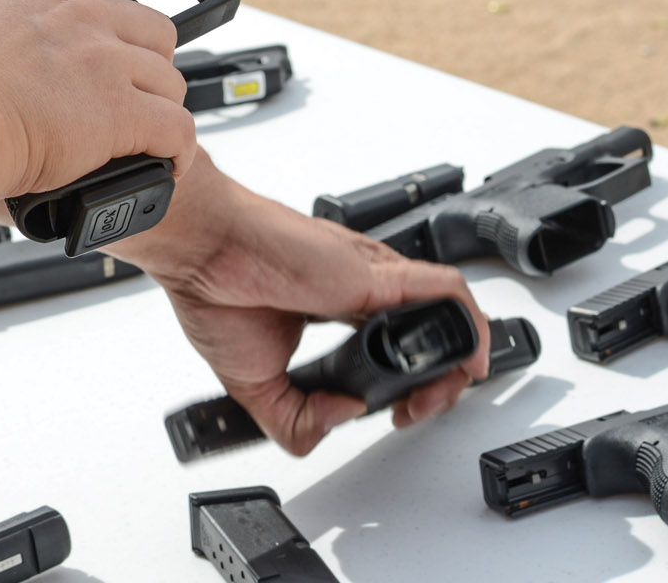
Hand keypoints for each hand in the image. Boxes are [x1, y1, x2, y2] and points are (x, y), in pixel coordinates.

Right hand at [0, 0, 196, 220]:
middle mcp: (76, 19)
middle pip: (152, 26)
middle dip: (152, 61)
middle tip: (137, 95)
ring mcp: (102, 62)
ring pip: (168, 81)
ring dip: (162, 111)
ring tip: (146, 141)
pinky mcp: (119, 111)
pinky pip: (175, 129)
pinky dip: (178, 152)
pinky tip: (169, 167)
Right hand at [115, 163, 491, 454]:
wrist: (199, 248)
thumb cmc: (213, 289)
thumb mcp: (253, 383)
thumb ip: (292, 418)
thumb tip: (340, 418)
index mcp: (332, 308)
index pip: (392, 345)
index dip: (404, 387)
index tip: (395, 412)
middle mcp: (359, 291)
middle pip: (427, 333)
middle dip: (437, 383)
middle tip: (416, 411)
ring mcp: (372, 279)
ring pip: (444, 315)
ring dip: (457, 360)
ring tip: (440, 394)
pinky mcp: (378, 272)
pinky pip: (445, 292)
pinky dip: (467, 324)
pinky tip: (468, 356)